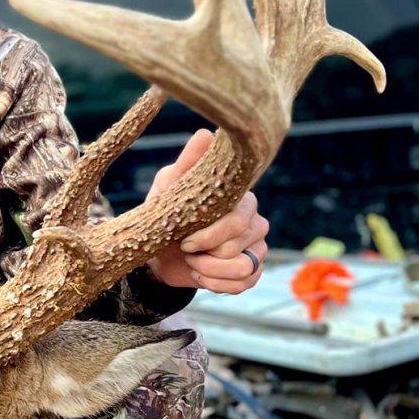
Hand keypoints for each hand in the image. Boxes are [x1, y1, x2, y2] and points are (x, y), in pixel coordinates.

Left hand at [143, 130, 268, 293]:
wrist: (159, 251)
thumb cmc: (165, 212)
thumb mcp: (169, 186)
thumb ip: (188, 163)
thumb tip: (205, 133)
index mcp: (241, 198)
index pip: (237, 220)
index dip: (208, 235)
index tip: (184, 240)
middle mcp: (256, 220)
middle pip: (238, 246)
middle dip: (205, 254)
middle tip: (186, 250)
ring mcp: (259, 246)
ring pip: (243, 269)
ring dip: (209, 272)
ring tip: (193, 263)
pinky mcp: (254, 270)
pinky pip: (245, 284)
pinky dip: (217, 285)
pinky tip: (201, 274)